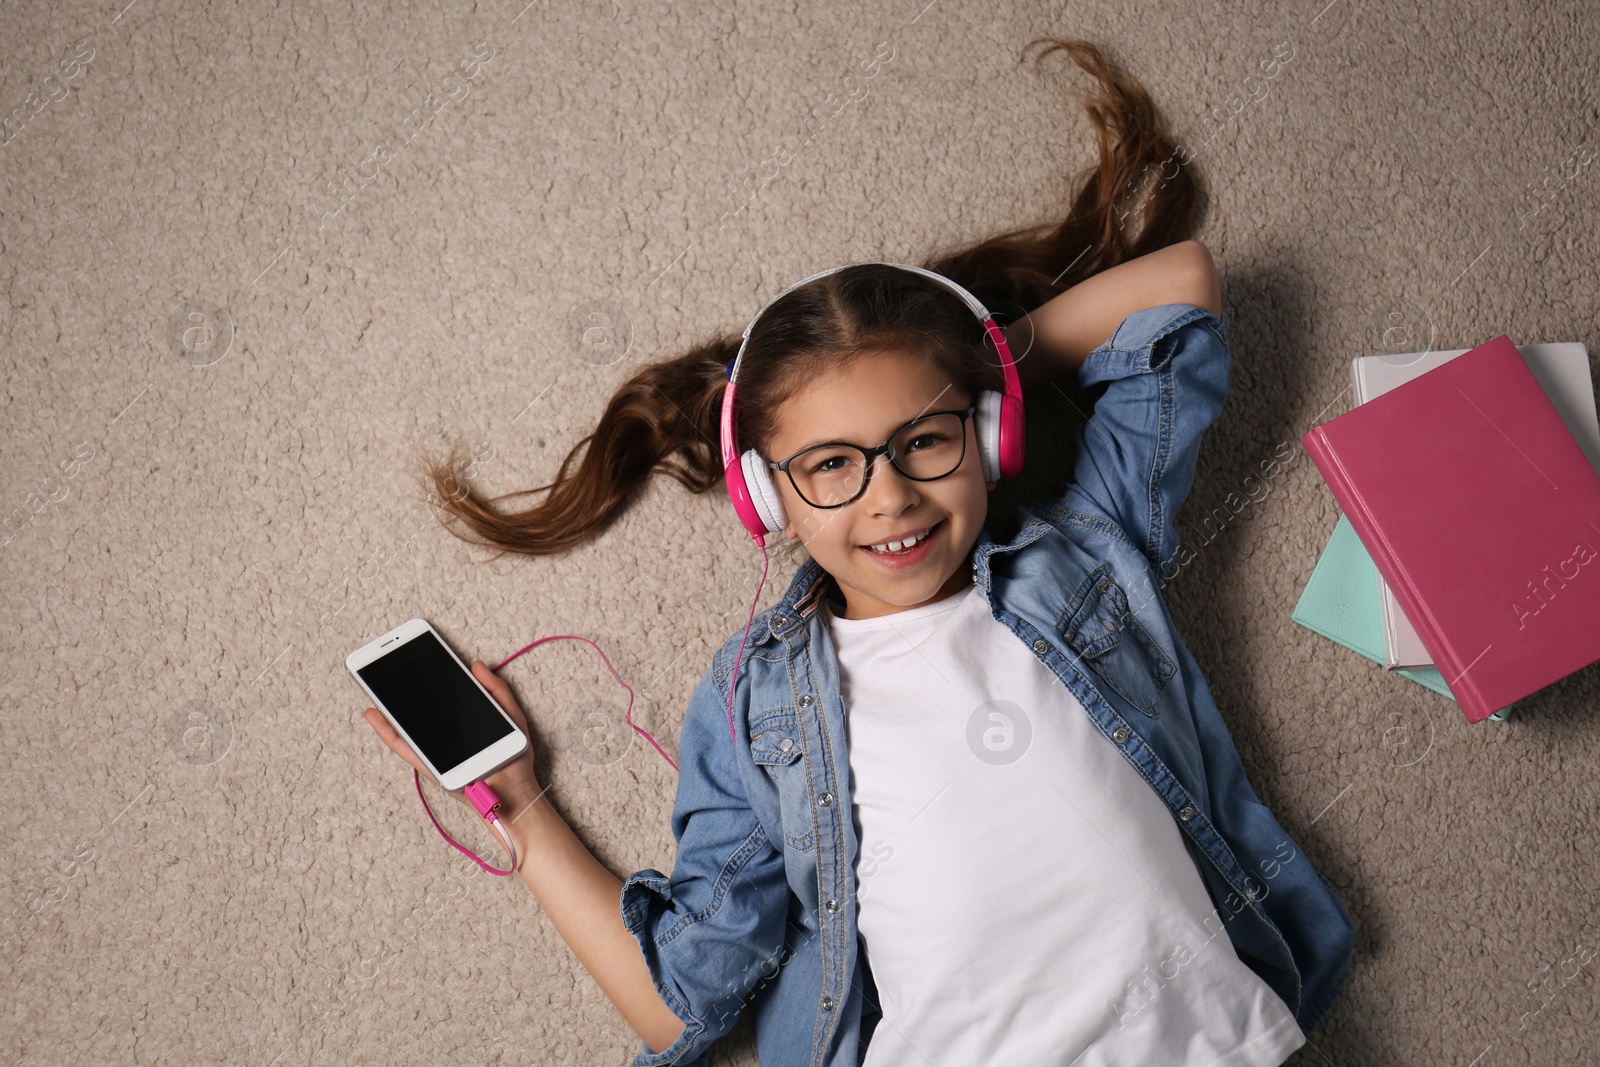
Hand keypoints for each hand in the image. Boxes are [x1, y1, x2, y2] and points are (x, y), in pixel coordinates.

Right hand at [362, 660, 546, 821]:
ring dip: (386, 705)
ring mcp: (435, 749)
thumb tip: (477, 664)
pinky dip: (385, 731)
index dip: (428, 678)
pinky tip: (373, 714)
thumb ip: (496, 689)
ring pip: (405, 724)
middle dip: (403, 688)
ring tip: (372, 683)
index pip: (442, 696)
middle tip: (388, 663)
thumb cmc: (514, 756)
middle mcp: (445, 734)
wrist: (513, 789)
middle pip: (420, 708)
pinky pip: (403, 746)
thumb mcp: (511, 715)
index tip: (417, 656)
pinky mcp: (428, 765)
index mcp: (462, 722)